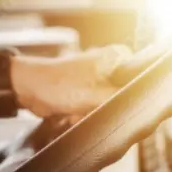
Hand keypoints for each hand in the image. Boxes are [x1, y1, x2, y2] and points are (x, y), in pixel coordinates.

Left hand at [12, 45, 131, 120]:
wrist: (28, 89)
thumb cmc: (57, 86)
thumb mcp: (95, 96)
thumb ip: (121, 99)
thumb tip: (143, 105)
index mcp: (117, 57)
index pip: (141, 79)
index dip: (133, 97)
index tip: (118, 106)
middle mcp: (110, 64)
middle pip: (123, 95)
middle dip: (106, 108)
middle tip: (91, 109)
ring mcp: (98, 77)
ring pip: (108, 105)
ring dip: (93, 113)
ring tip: (78, 111)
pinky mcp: (87, 90)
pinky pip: (95, 108)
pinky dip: (85, 114)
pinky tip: (73, 113)